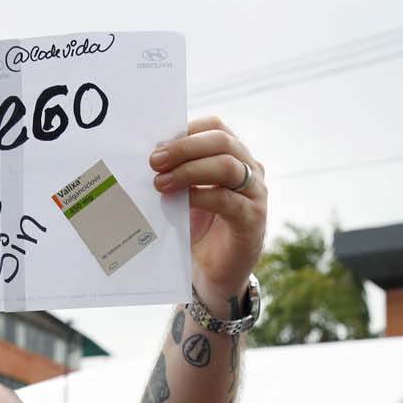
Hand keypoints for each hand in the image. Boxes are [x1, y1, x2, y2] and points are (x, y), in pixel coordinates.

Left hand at [149, 116, 265, 307]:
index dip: (187, 131)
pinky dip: (201, 196)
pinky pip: (227, 200)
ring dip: (189, 170)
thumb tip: (146, 156)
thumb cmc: (196, 231)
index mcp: (233, 156)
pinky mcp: (253, 220)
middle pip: (222, 141)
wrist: (212, 274)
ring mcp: (255, 193)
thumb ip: (174, 173)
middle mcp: (250, 169)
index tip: (157, 144)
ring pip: (227, 166)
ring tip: (161, 183)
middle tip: (154, 161)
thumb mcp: (183, 196)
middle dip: (184, 148)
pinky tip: (180, 201)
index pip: (215, 127)